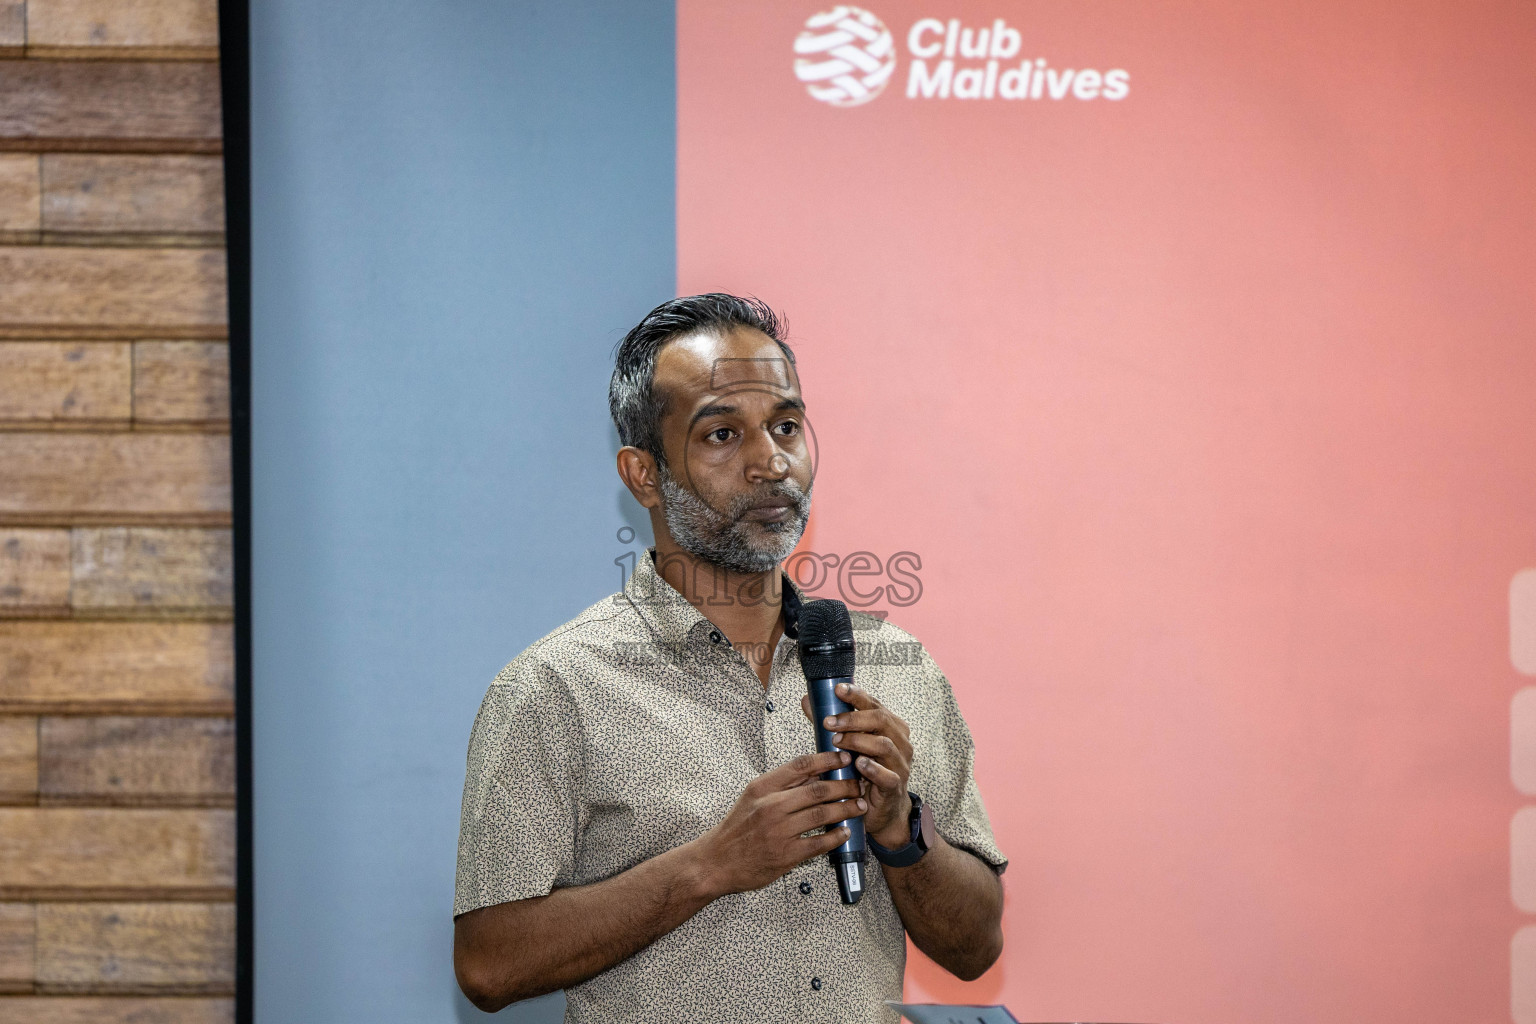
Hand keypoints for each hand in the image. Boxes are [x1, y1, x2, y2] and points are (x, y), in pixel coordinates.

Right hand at [694, 750, 865, 896]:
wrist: (716, 862)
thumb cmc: (737, 829)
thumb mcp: (753, 798)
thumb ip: (782, 785)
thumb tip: (815, 772)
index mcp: (762, 788)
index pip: (800, 766)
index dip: (827, 759)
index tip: (844, 758)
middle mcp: (770, 807)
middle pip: (817, 790)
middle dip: (844, 786)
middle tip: (858, 785)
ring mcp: (778, 832)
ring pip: (822, 815)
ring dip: (846, 809)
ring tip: (859, 806)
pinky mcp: (785, 855)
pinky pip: (819, 843)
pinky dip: (836, 837)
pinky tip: (845, 832)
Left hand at [801, 683, 912, 848]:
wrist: (881, 810)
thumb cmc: (864, 773)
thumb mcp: (849, 744)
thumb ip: (832, 723)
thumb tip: (808, 700)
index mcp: (890, 726)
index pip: (874, 704)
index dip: (857, 695)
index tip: (838, 689)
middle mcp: (899, 741)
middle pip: (880, 720)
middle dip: (853, 718)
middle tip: (829, 722)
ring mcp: (900, 764)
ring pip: (883, 744)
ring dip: (858, 740)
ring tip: (837, 741)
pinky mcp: (895, 786)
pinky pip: (887, 775)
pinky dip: (872, 768)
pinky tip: (858, 764)